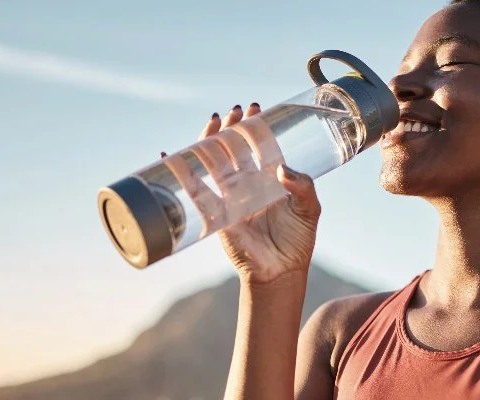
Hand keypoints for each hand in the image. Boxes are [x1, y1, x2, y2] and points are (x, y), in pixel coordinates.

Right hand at [165, 103, 321, 284]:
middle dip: (232, 128)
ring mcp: (230, 196)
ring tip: (212, 123)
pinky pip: (195, 191)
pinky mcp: (215, 213)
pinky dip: (181, 173)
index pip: (259, 145)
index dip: (255, 126)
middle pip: (234, 148)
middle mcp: (248, 183)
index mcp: (269, 178)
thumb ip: (303, 187)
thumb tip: (282, 169)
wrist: (281, 271)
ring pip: (214, 162)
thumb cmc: (298, 240)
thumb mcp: (309, 209)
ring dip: (209, 141)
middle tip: (234, 112)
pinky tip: (170, 156)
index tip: (256, 109)